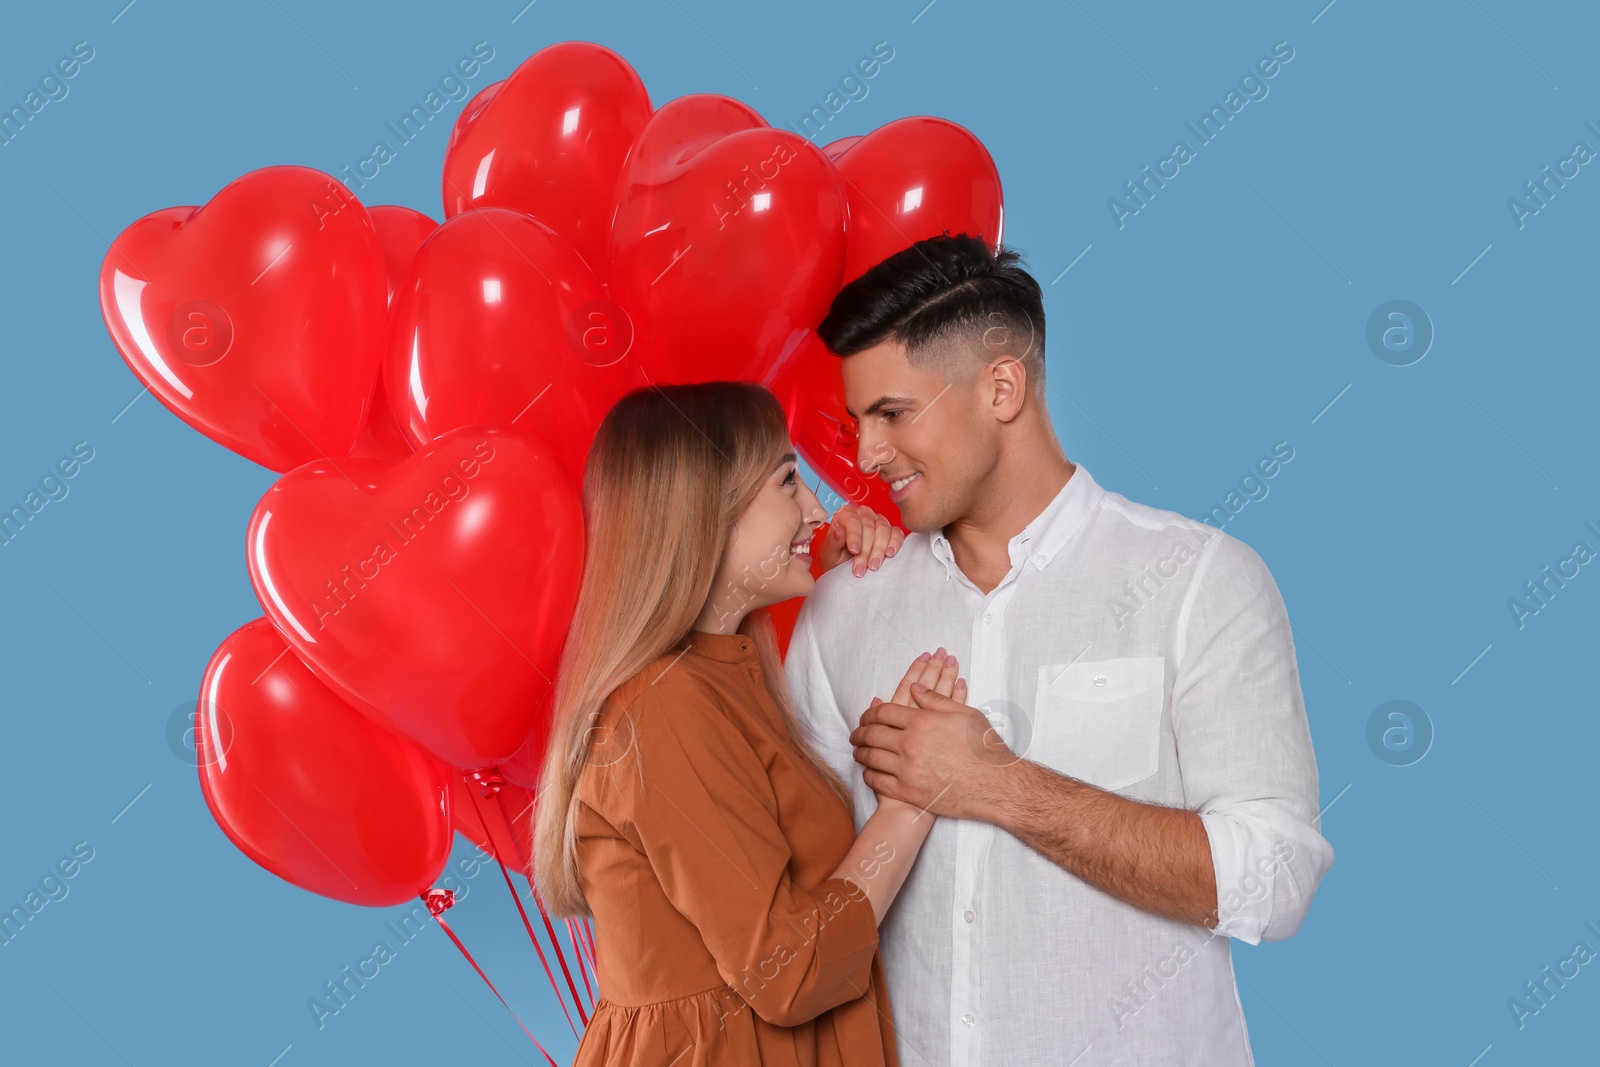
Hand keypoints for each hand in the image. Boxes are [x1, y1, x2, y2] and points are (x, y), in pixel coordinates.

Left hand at [813, 504, 905, 577]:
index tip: (854, 550)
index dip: (854, 535)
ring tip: (873, 566)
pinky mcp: (891, 531)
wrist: (845, 568)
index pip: (852, 520)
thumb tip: (840, 532)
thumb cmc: (836, 558)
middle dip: (865, 550)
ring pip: (883, 529)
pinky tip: (889, 554)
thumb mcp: (828, 553)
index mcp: (845, 514)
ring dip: (879, 549)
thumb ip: (832, 542)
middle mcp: (863, 514)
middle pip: (869, 526)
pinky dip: (895, 543)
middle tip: (861, 568)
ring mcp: (878, 521)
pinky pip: (896, 533)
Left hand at [852, 651, 1007, 820]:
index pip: (883, 712)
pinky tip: (869, 771)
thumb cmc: (984, 749)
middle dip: (860, 732)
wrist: (995, 785)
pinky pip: (878, 781)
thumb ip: (935, 699)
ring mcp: (907, 769)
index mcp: (921, 721)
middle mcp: (910, 744)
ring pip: (871, 758)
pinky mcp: (908, 792)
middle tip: (856, 734)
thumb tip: (914, 689)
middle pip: (872, 734)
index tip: (867, 716)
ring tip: (858, 752)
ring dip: (860, 753)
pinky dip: (869, 775)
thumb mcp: (964, 714)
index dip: (871, 713)